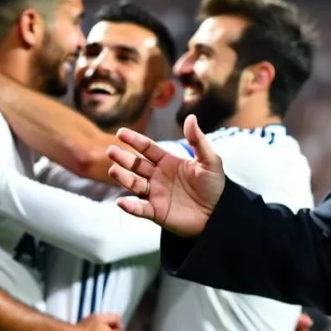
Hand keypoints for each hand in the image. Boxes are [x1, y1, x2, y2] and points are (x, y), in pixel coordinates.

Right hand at [109, 114, 223, 237]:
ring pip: (134, 184)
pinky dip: (130, 207)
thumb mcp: (209, 161)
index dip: (135, 140)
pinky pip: (140, 209)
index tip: (121, 132)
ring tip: (113, 170)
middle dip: (124, 158)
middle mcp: (158, 176)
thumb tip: (190, 117)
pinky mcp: (156, 212)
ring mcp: (155, 194)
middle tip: (111, 150)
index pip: (148, 148)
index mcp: (168, 162)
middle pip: (136, 165)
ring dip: (123, 178)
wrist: (219, 213)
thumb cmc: (215, 185)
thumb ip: (198, 141)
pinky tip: (121, 202)